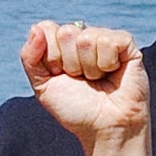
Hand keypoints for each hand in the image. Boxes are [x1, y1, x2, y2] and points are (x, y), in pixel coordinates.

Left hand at [20, 20, 145, 148]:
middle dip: (70, 64)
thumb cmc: (76, 109)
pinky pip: (108, 41)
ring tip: (98, 80)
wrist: (104, 128)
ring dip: (89, 68)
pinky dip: (107, 63)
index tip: (60, 75)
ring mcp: (105, 38)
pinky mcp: (126, 43)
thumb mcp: (42, 86)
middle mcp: (83, 37)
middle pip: (66, 32)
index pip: (47, 29)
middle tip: (81, 80)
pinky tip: (112, 72)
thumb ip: (29, 57)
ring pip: (86, 38)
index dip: (51, 57)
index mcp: (62, 44)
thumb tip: (34, 27)